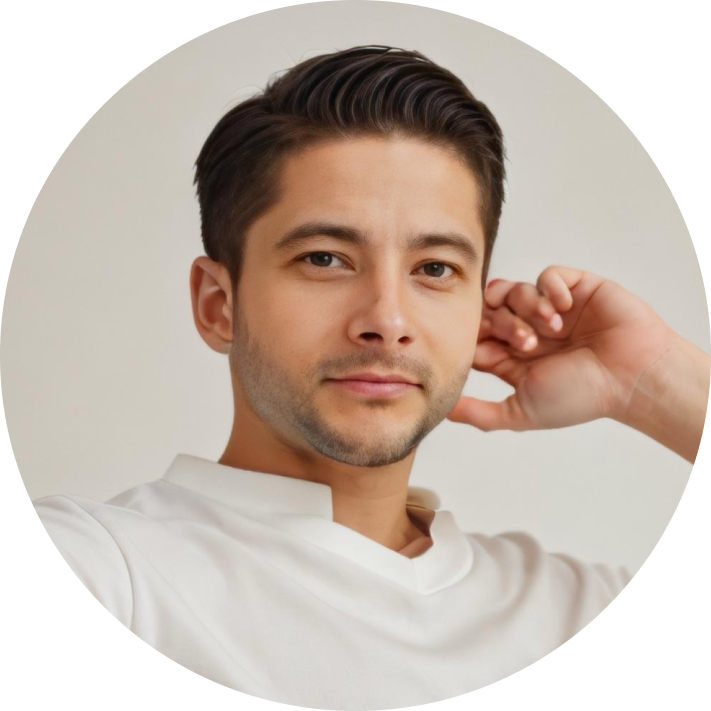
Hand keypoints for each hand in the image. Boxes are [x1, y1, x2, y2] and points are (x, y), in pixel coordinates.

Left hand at [446, 266, 676, 431]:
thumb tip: (443, 411)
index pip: (475, 337)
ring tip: (553, 328)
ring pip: (514, 290)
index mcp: (511, 357)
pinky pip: (547, 274)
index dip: (476, 338)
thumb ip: (480, 413)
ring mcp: (549, 308)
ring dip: (528, 307)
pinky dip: (552, 288)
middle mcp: (526, 330)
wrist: (633, 378)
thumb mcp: (521, 411)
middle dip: (504, 323)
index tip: (491, 349)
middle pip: (489, 311)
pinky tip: (565, 308)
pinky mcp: (574, 288)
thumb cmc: (582, 397)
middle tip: (527, 343)